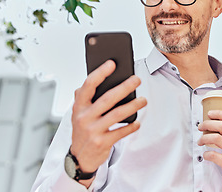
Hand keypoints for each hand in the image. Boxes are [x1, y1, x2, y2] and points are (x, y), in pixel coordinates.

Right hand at [70, 60, 146, 184]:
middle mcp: (84, 117)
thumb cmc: (83, 129)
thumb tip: (97, 77)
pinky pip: (121, 132)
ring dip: (133, 105)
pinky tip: (138, 122)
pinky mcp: (102, 143)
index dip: (100, 73)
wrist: (79, 157)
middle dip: (124, 87)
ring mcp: (93, 131)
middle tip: (136, 79)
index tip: (112, 63)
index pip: (88, 86)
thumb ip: (84, 97)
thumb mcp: (78, 113)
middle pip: (107, 98)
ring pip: (117, 114)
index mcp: (78, 106)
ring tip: (143, 100)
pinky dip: (131, 126)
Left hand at [197, 110, 221, 191]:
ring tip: (200, 141)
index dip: (219, 113)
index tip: (210, 113)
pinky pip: (214, 155)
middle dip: (207, 124)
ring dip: (204, 138)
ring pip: (216, 138)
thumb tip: (217, 123)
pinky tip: (205, 154)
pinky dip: (206, 154)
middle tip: (201, 127)